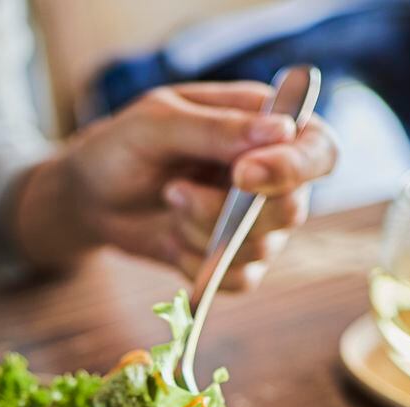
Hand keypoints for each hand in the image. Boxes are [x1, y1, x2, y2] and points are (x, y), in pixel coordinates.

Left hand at [14, 82, 337, 289]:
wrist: (91, 197)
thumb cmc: (123, 146)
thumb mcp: (157, 124)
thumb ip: (216, 129)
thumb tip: (280, 130)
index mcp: (268, 126)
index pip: (318, 151)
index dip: (293, 168)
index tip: (243, 174)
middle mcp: (274, 176)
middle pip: (292, 209)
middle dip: (227, 210)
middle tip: (176, 190)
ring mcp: (258, 223)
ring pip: (261, 248)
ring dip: (203, 233)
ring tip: (168, 200)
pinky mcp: (236, 260)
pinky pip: (241, 280)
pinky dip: (201, 266)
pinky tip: (173, 240)